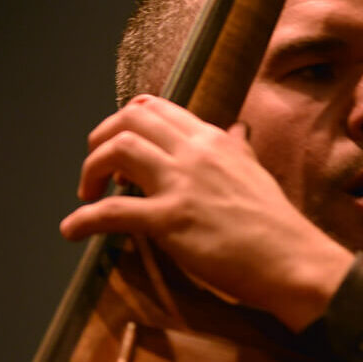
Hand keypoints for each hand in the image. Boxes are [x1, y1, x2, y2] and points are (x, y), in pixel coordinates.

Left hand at [60, 95, 352, 330]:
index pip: (155, 107)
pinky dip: (83, 220)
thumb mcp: (254, 167)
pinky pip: (113, 212)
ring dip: (90, 170)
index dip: (124, 121)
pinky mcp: (171, 219)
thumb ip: (238, 145)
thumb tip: (238, 128)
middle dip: (100, 139)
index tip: (118, 145)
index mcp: (211, 137)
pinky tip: (73, 230)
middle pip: (130, 120)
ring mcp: (182, 182)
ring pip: (118, 150)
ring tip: (88, 195)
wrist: (289, 254)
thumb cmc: (272, 216)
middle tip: (96, 169)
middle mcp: (194, 150)